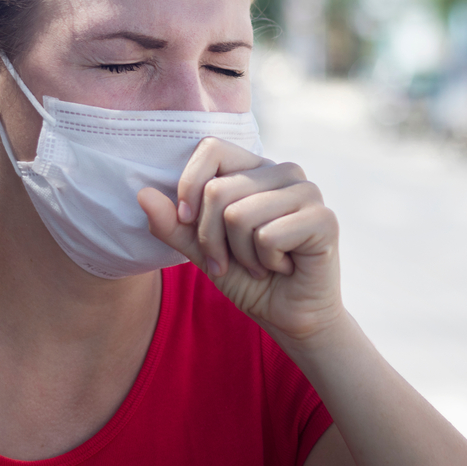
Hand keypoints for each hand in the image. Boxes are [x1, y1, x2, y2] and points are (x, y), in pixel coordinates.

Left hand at [137, 137, 342, 344]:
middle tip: (230, 261)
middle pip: (218, 190)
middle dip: (211, 239)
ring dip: (240, 255)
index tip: (187, 222)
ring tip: (262, 264)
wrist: (289, 316)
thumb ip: (173, 224)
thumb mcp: (201, 250)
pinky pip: (268, 236)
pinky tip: (284, 267)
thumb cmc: (248, 277)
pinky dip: (265, 263)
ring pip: (239, 214)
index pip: (210, 149)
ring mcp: (308, 192)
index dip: (189, 186)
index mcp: (255, 168)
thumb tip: (142, 194)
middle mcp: (284, 171)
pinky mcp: (324, 219)